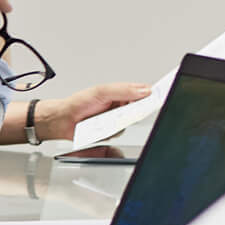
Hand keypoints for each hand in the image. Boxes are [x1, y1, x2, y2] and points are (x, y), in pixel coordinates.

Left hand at [29, 83, 149, 141]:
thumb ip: (123, 90)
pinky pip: (119, 133)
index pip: (142, 92)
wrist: (63, 120)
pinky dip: (112, 132)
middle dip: (136, 111)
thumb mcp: (102, 92)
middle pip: (139, 109)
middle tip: (126, 110)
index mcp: (121, 92)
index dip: (154, 93)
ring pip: (130, 123)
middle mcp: (121, 106)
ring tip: (105, 119)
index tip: (162, 94)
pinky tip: (102, 128)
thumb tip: (144, 90)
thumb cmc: (79, 103)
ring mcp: (116, 120)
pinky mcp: (111, 132)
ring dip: (120, 122)